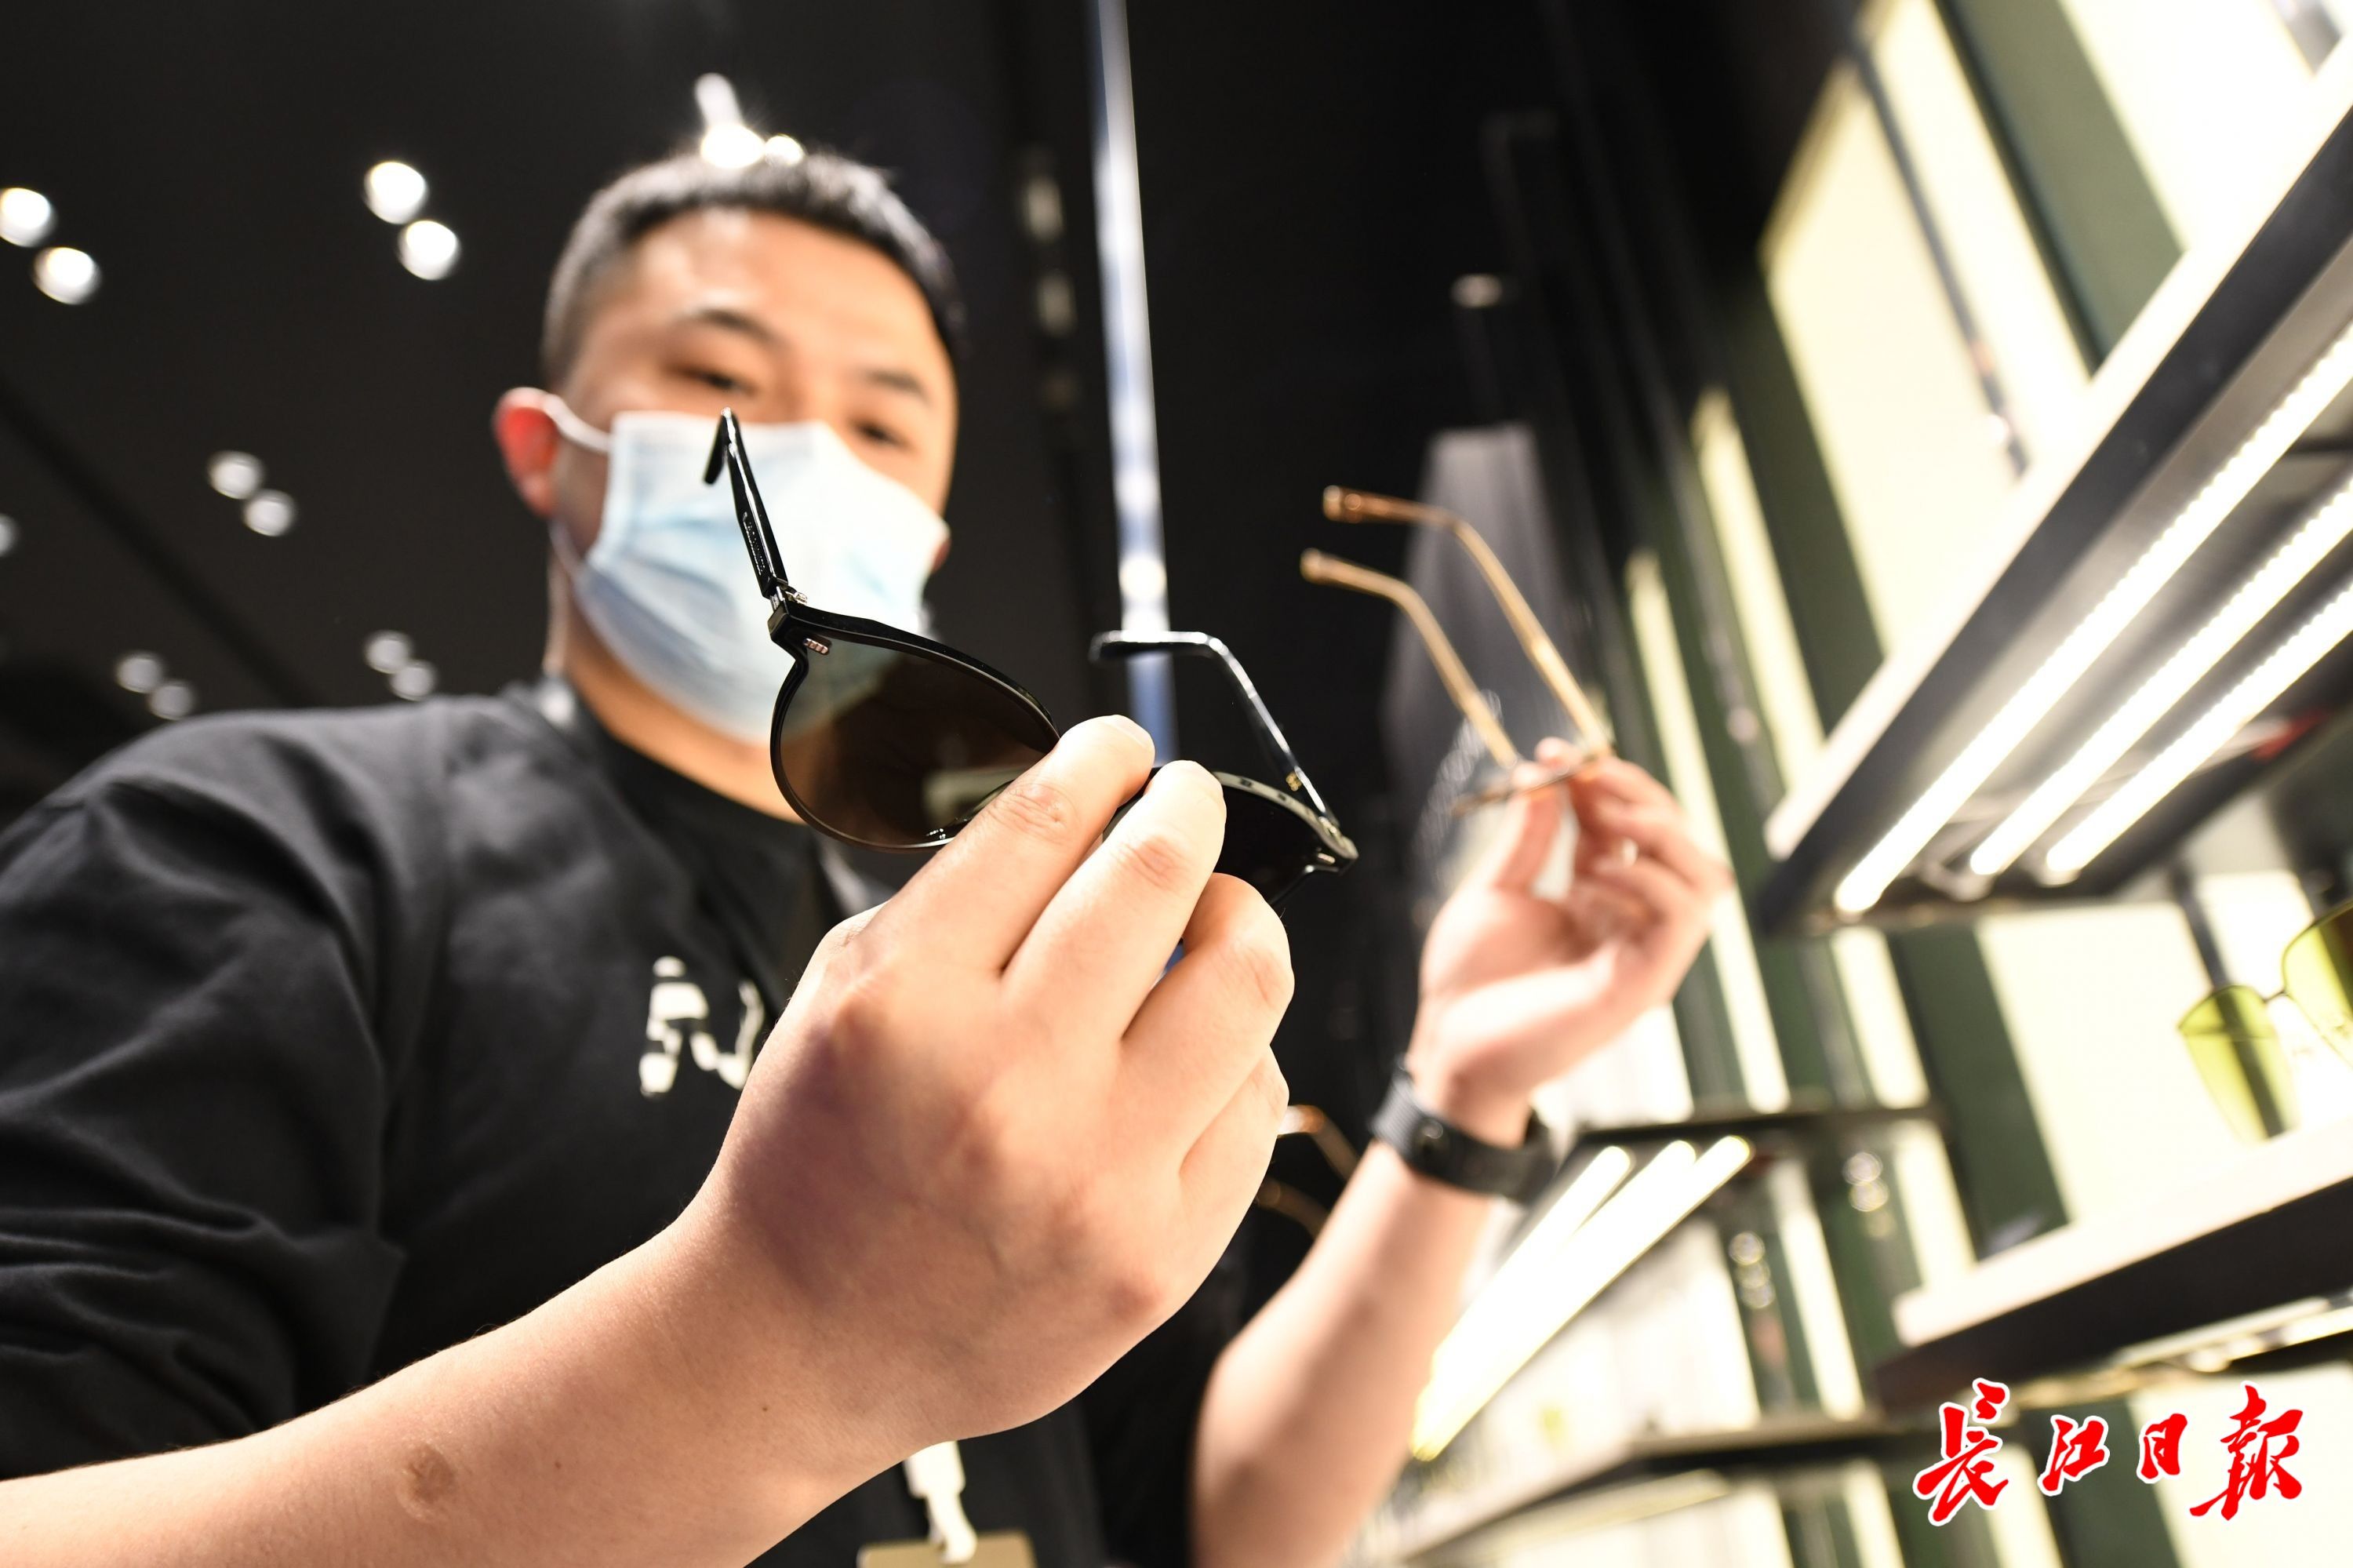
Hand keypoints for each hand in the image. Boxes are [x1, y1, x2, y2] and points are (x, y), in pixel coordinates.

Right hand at [684, 716, 1292, 1456]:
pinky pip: (1256, 1103)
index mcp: (905, 1002)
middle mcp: (1005, 1084)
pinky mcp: (1160, 1255)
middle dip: (1188, 808)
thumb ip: (956, 899)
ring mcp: (1096, 1178)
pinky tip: (1192, 1052)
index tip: (1122, 746)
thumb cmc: (818, 1155)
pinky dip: (1235, 1054)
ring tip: (1217, 916)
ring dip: (1242, 919)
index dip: (1102, 757)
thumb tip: (1081, 807)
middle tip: (1187, 800)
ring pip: (1246, 983)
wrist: (798, 1345)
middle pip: (1159, 877)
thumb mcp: (842, 995)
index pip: (1045, 820)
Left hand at [1405, 742, 1728, 1139]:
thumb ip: (1528, 838)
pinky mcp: (1642, 984)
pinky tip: (1597, 873)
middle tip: (1589, 775)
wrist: (1450, 1046)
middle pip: (1678, 843)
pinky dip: (1649, 882)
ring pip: (1703, 878)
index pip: (1630, 827)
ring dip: (1663, 833)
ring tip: (1609, 817)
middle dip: (1640, 795)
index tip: (1558, 752)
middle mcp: (1630, 922)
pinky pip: (1680, 921)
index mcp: (1600, 898)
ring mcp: (1642, 953)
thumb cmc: (1469, 981)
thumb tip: (1544, 775)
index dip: (1605, 783)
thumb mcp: (1495, 890)